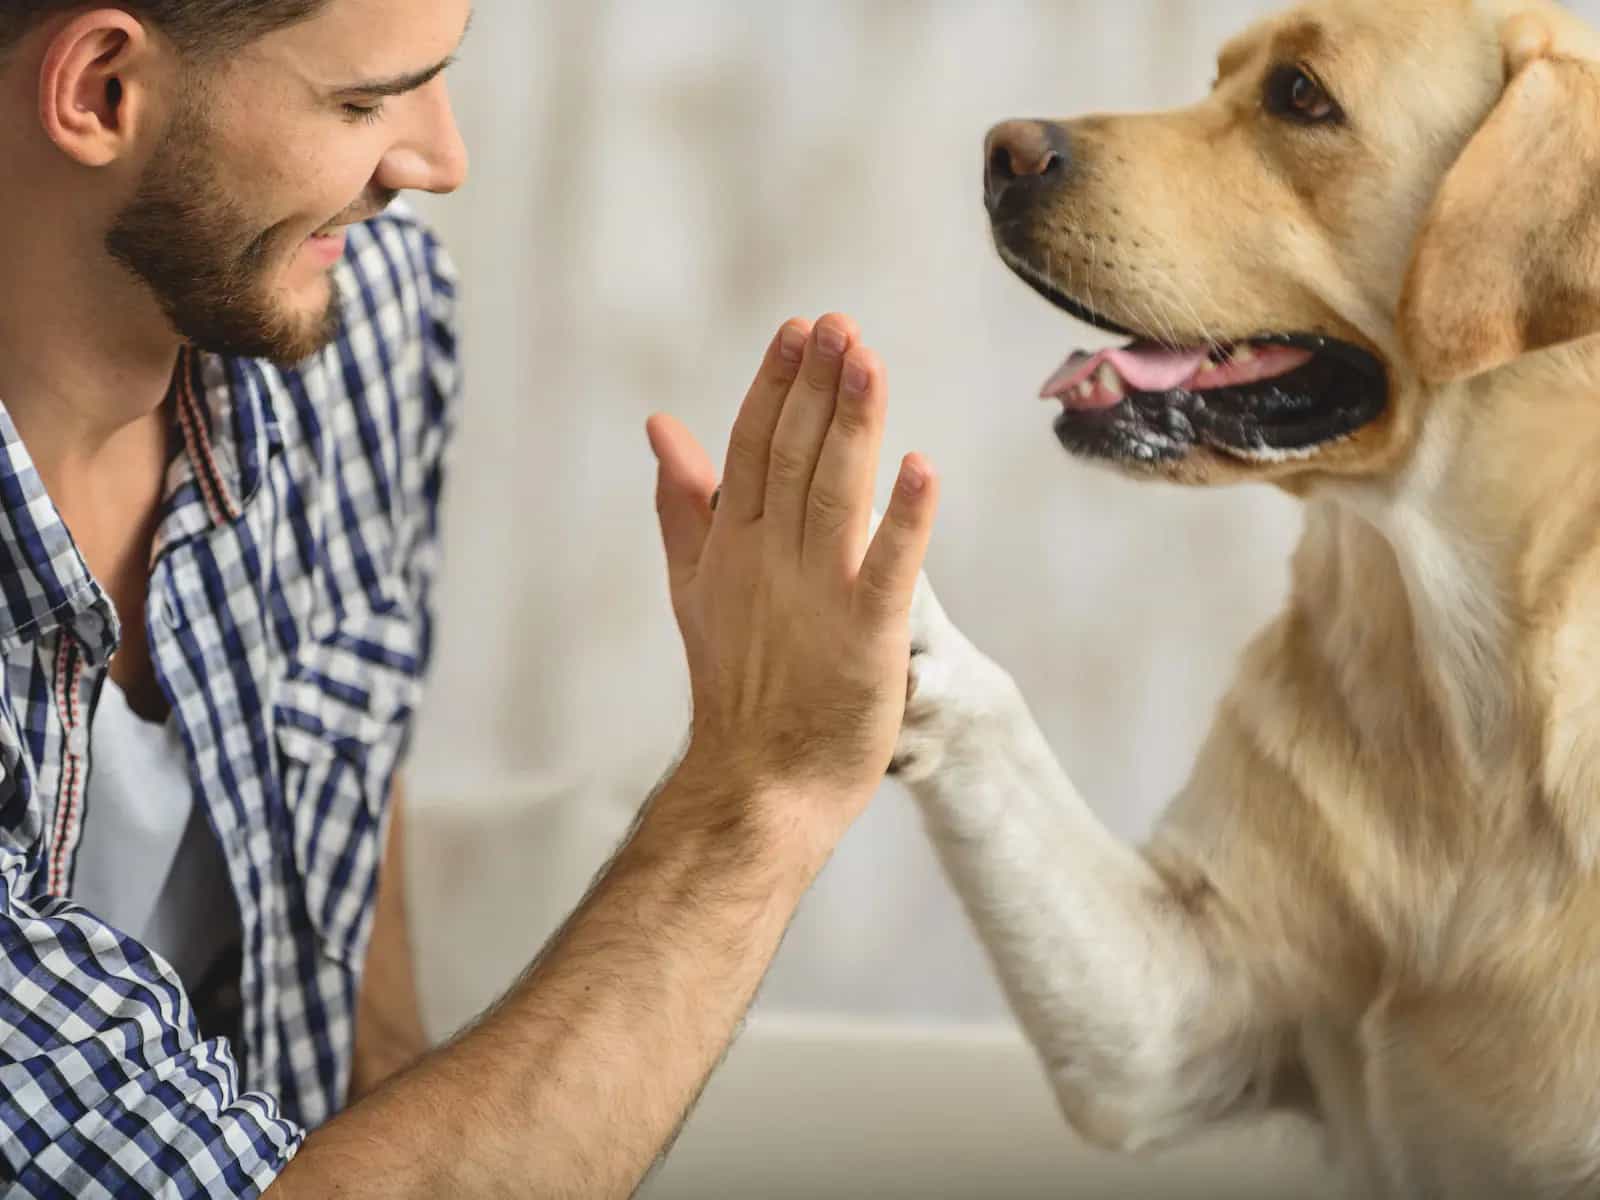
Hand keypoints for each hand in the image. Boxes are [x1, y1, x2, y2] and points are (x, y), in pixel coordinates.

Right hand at [645, 314, 938, 826]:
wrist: (757, 781)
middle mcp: (770, 559)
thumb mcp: (696, 583)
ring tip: (869, 362)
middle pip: (794, 456)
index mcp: (734, 543)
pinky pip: (889, 568)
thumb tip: (661, 425)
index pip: (752, 446)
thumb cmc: (737, 682)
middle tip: (839, 325)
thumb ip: (684, 502)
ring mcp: (817, 595)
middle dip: (817, 386)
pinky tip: (921, 468)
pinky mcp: (865, 636)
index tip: (801, 330)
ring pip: (834, 493)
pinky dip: (904, 519)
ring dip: (853, 426)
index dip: (778, 386)